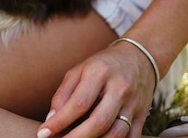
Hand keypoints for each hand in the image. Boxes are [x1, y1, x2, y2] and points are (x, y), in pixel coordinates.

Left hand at [37, 41, 155, 137]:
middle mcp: (119, 88)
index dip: (60, 121)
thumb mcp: (79, 70)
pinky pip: (131, 137)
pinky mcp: (143, 115)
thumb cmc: (102, 65)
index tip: (43, 133)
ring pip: (116, 133)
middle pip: (98, 121)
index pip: (78, 103)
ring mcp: (134, 103)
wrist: (139, 57)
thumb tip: (50, 119)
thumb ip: (64, 93)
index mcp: (99, 73)